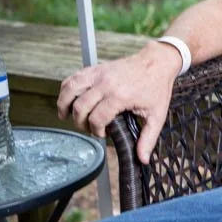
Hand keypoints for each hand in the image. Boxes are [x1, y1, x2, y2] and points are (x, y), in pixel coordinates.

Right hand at [57, 42, 180, 163]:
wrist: (157, 62)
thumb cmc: (157, 87)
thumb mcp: (157, 115)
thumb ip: (148, 139)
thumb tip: (142, 159)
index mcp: (120, 96)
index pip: (96, 118)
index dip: (96, 131)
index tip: (103, 134)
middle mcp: (106, 83)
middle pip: (80, 107)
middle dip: (80, 123)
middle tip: (88, 128)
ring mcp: (99, 74)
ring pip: (70, 90)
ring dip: (64, 105)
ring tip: (66, 116)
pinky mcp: (96, 69)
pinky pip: (73, 78)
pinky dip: (66, 90)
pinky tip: (68, 100)